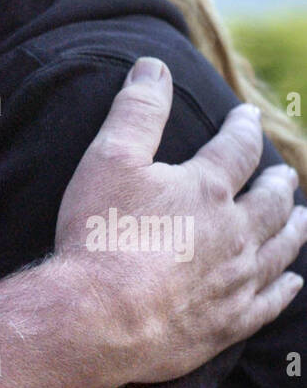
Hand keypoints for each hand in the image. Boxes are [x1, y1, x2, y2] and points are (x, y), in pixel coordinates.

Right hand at [54, 57, 305, 383]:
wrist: (100, 318)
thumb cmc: (100, 234)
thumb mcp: (109, 159)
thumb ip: (136, 110)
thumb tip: (154, 66)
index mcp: (206, 188)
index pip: (235, 148)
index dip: (242, 128)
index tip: (247, 117)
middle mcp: (233, 232)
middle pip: (268, 202)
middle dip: (276, 184)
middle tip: (284, 176)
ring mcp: (236, 280)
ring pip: (279, 248)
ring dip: (292, 229)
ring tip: (301, 217)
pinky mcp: (230, 322)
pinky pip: (271, 302)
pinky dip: (285, 288)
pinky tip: (293, 282)